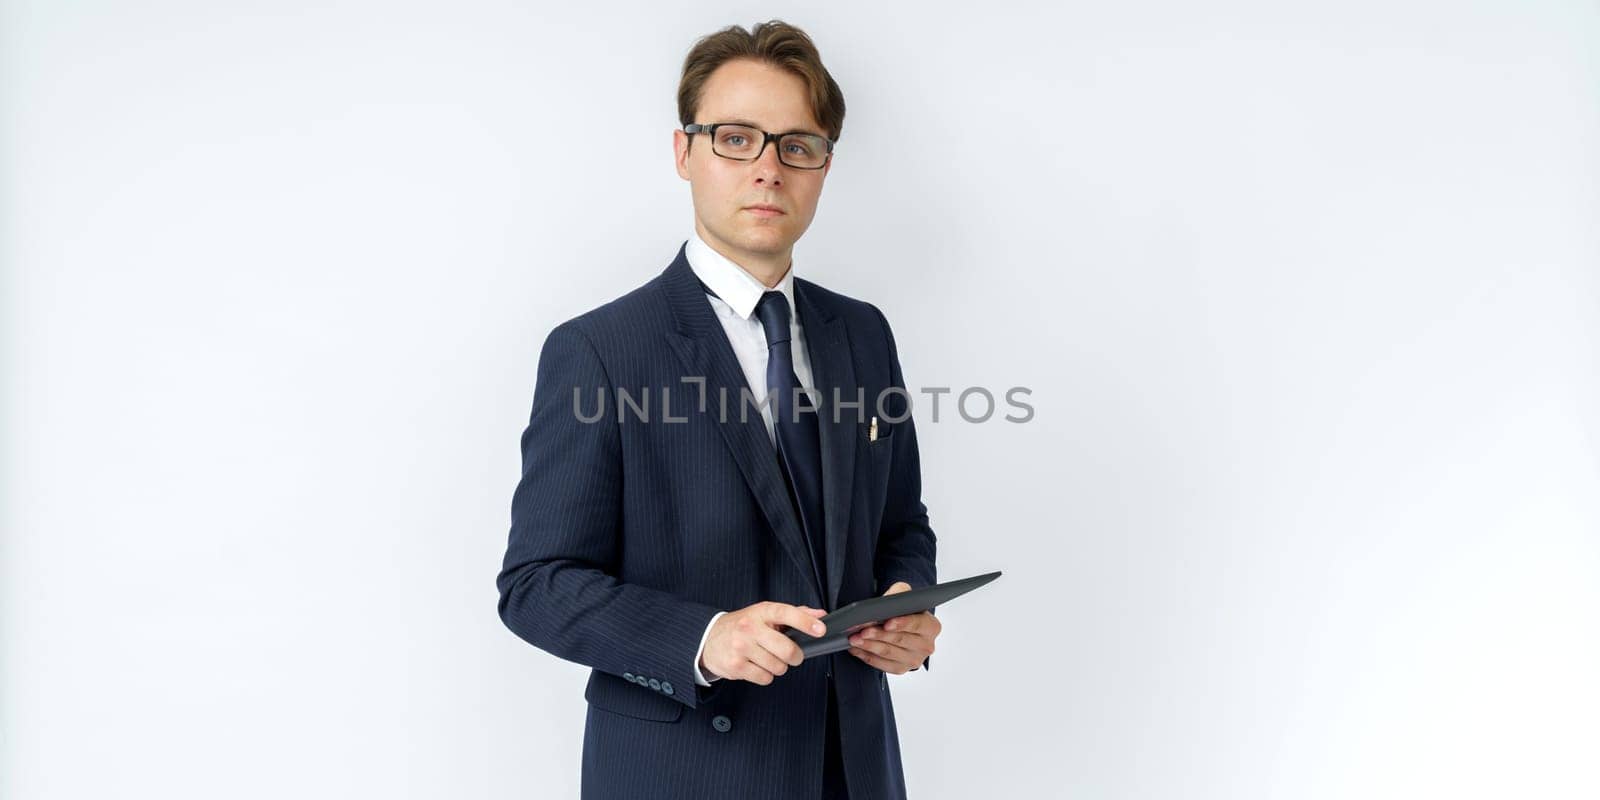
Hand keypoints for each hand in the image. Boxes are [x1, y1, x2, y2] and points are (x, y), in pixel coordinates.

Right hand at [699, 601, 828, 685]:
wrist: (708, 638)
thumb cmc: (741, 626)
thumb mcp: (764, 614)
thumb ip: (793, 614)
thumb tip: (820, 615)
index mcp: (761, 612)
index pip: (786, 613)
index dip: (806, 622)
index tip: (820, 629)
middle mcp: (750, 628)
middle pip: (786, 649)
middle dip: (795, 656)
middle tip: (791, 655)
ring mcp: (741, 647)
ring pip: (778, 667)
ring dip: (778, 666)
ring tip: (766, 658)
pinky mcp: (736, 666)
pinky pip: (765, 678)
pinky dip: (765, 675)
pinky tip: (756, 665)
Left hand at [847, 581, 939, 673]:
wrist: (904, 627)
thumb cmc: (905, 611)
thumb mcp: (905, 596)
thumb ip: (899, 594)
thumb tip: (885, 602)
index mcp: (931, 627)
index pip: (917, 624)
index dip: (902, 624)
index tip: (886, 623)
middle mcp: (926, 646)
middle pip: (899, 640)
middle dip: (879, 634)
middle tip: (862, 630)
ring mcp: (914, 660)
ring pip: (888, 653)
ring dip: (869, 646)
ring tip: (854, 638)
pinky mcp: (901, 669)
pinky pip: (881, 664)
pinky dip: (866, 656)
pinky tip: (856, 648)